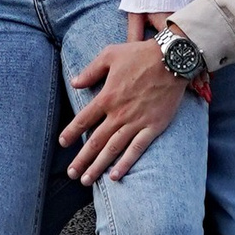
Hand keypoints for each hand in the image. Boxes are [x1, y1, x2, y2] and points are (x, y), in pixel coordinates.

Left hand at [61, 34, 184, 183]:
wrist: (172, 60)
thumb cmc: (140, 54)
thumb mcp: (110, 55)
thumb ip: (91, 71)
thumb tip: (74, 82)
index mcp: (107, 96)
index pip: (83, 119)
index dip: (71, 133)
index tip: (62, 143)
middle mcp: (118, 114)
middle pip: (95, 141)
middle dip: (81, 159)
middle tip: (71, 173)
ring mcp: (136, 122)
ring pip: (112, 149)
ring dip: (98, 166)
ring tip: (86, 180)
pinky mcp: (152, 127)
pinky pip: (136, 150)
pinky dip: (125, 164)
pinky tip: (115, 176)